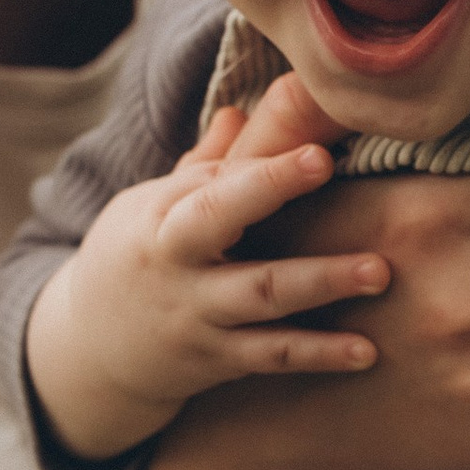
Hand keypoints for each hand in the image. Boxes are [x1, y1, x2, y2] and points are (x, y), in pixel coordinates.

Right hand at [23, 80, 390, 458]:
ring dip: (321, 281)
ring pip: (259, 295)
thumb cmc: (135, 262)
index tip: (312, 145)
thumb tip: (244, 109)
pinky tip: (367, 350)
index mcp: (161, 215)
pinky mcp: (217, 360)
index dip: (259, 162)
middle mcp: (175, 261)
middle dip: (268, 189)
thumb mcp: (150, 210)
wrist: (89, 354)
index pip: (210, 179)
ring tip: (380, 271)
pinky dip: (320, 353)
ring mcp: (197, 313)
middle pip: (217, 220)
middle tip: (327, 163)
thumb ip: (204, 166)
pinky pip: (272, 356)